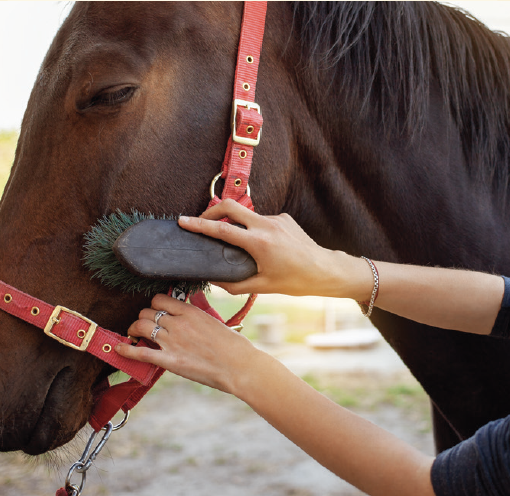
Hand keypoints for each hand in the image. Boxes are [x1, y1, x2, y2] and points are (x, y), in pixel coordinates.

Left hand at [115, 294, 261, 394]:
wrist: (239, 366)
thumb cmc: (233, 346)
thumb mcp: (215, 321)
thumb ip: (198, 312)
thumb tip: (191, 302)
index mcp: (190, 312)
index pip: (160, 300)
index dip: (154, 305)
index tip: (154, 311)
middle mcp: (178, 323)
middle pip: (147, 312)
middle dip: (143, 318)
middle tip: (144, 325)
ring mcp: (172, 342)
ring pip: (141, 326)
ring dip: (134, 329)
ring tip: (133, 334)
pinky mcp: (169, 360)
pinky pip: (141, 352)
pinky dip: (127, 349)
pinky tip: (120, 348)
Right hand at [178, 199, 365, 298]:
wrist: (325, 270)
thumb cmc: (295, 281)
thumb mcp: (262, 286)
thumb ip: (234, 284)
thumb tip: (213, 280)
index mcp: (259, 243)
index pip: (222, 229)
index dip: (199, 224)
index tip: (183, 221)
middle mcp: (267, 225)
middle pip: (230, 206)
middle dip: (211, 210)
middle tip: (200, 219)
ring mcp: (276, 219)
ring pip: (246, 214)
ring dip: (235, 222)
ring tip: (233, 240)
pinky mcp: (284, 218)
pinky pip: (261, 219)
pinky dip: (253, 228)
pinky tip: (260, 245)